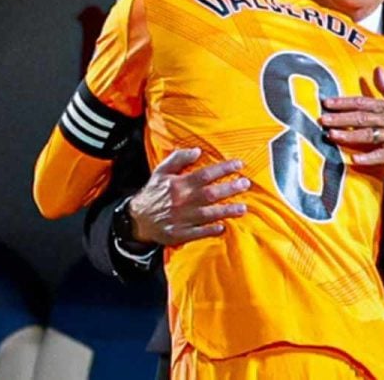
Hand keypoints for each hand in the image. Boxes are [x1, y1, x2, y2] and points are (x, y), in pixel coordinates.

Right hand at [127, 147, 248, 245]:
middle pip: (210, 194)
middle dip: (230, 189)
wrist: (138, 219)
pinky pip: (198, 233)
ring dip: (226, 211)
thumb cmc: (154, 192)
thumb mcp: (161, 171)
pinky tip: (223, 227)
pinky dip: (210, 230)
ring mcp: (181, 219)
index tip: (239, 165)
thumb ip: (178, 159)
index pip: (205, 174)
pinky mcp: (179, 234)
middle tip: (246, 184)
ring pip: (208, 215)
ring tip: (243, 208)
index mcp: (178, 184)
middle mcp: (181, 201)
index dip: (223, 169)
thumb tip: (197, 150)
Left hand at [320, 67, 383, 166]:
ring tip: (331, 135)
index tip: (327, 102)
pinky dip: (369, 157)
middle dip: (341, 118)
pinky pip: (382, 155)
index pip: (363, 102)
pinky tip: (354, 159)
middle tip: (323, 118)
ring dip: (349, 135)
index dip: (344, 102)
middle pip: (362, 117)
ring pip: (369, 135)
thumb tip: (377, 69)